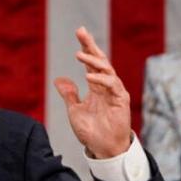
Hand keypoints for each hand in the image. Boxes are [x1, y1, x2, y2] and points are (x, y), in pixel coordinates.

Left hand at [54, 27, 130, 158]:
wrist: (102, 149)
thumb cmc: (91, 131)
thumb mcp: (74, 110)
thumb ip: (69, 94)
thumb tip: (58, 79)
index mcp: (96, 87)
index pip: (91, 63)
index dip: (86, 47)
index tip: (79, 32)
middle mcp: (106, 86)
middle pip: (100, 61)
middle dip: (90, 46)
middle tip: (81, 31)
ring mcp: (115, 92)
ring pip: (107, 70)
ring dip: (93, 61)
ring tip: (80, 54)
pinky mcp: (121, 100)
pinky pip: (113, 85)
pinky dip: (101, 79)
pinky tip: (89, 77)